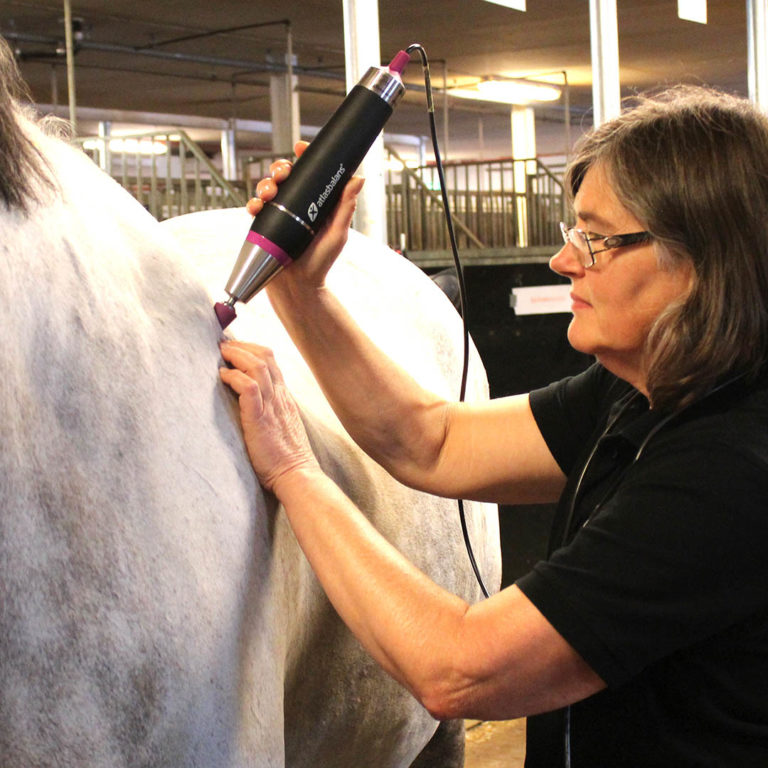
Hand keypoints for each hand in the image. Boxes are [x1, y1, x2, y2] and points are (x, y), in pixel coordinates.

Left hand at [219, 340, 319, 492]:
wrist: (297, 475)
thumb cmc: (286, 458)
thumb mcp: (282, 427)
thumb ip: (271, 412)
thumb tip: (252, 406)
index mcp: (285, 398)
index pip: (272, 362)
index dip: (252, 350)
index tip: (235, 349)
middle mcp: (280, 397)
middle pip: (265, 356)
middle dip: (242, 346)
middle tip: (224, 346)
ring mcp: (272, 406)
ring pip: (258, 366)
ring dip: (236, 355)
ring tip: (221, 354)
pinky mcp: (260, 419)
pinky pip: (249, 388)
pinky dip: (234, 377)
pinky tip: (223, 377)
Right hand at [245, 141, 364, 290]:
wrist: (299, 286)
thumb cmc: (321, 262)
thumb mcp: (337, 233)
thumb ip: (345, 206)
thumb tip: (358, 178)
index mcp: (315, 202)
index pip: (309, 173)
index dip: (304, 156)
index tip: (300, 147)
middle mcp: (296, 204)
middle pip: (285, 176)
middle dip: (280, 168)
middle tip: (282, 173)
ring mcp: (279, 214)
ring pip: (267, 188)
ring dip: (265, 184)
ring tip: (268, 194)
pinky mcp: (264, 225)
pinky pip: (254, 208)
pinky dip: (252, 203)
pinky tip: (256, 207)